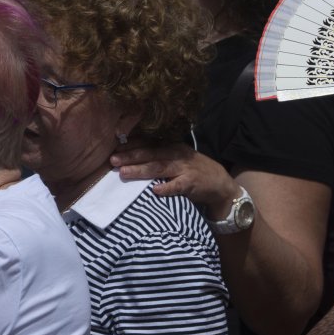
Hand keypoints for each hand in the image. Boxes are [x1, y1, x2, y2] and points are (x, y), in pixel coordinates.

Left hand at [110, 142, 239, 218]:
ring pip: (160, 167)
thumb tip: (129, 157)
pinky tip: (155, 191)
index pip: (149, 143)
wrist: (220, 184)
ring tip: (124, 173)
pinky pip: (178, 186)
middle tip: (112, 160)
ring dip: (141, 170)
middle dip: (131, 156)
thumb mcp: (177, 158)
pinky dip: (167, 188)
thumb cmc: (193, 171)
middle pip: (151, 154)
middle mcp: (177, 154)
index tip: (114, 147)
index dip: (131, 145)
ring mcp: (185, 168)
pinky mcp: (192, 183)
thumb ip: (158, 156)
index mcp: (172, 146)